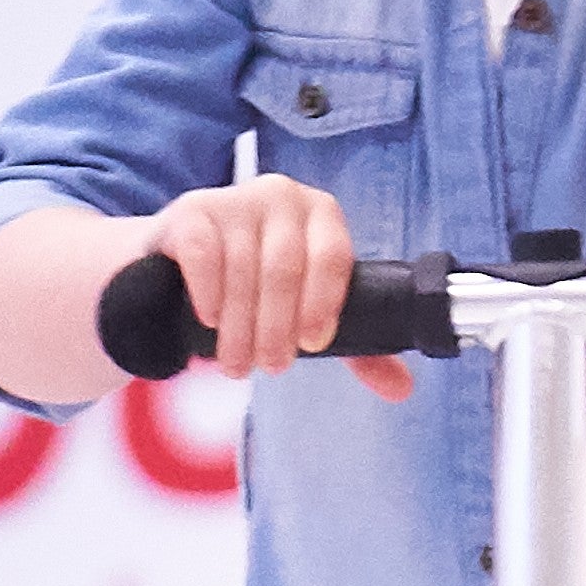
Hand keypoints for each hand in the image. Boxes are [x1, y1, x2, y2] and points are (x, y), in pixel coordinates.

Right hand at [146, 177, 412, 395]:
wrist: (184, 260)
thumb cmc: (260, 287)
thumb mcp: (308, 310)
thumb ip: (356, 347)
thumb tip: (402, 388)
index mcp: (321, 215)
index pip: (332, 256)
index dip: (323, 304)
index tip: (312, 345)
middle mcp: (282, 196)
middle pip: (285, 268)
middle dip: (278, 327)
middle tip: (270, 367)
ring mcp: (235, 199)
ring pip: (242, 268)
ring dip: (240, 326)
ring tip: (236, 363)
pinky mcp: (193, 210)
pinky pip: (204, 253)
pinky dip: (208, 292)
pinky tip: (209, 320)